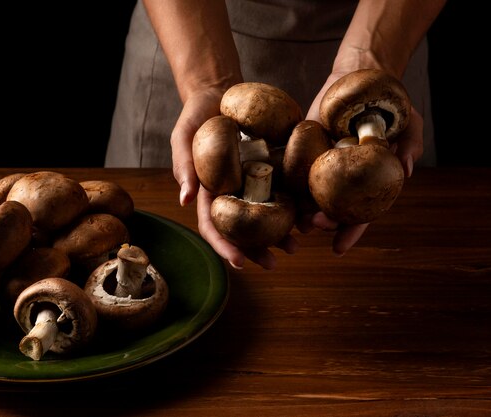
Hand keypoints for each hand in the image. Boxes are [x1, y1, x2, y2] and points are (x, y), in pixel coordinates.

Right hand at [171, 88, 297, 269]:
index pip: (214, 226)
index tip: (238, 263)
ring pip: (266, 214)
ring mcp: (252, 181)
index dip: (225, 246)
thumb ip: (184, 166)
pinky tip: (307, 214)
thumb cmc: (196, 116)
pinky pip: (284, 188)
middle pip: (242, 229)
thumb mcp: (183, 136)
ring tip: (294, 246)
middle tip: (273, 264)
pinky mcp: (272, 166)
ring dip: (279, 233)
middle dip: (256, 249)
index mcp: (209, 192)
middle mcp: (232, 192)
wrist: (219, 92)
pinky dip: (295, 203)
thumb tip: (185, 202)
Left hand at [303, 71, 423, 255]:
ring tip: (292, 221)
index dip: (350, 231)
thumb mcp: (407, 120)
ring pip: (310, 195)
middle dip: (323, 221)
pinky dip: (287, 185)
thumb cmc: (389, 101)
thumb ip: (410, 143)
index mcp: (369, 180)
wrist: (360, 73)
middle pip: (332, 208)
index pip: (360, 213)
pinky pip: (294, 171)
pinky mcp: (304, 148)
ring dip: (301, 210)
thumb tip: (407, 169)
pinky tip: (279, 196)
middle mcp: (344, 178)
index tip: (338, 247)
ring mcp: (323, 164)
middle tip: (313, 225)